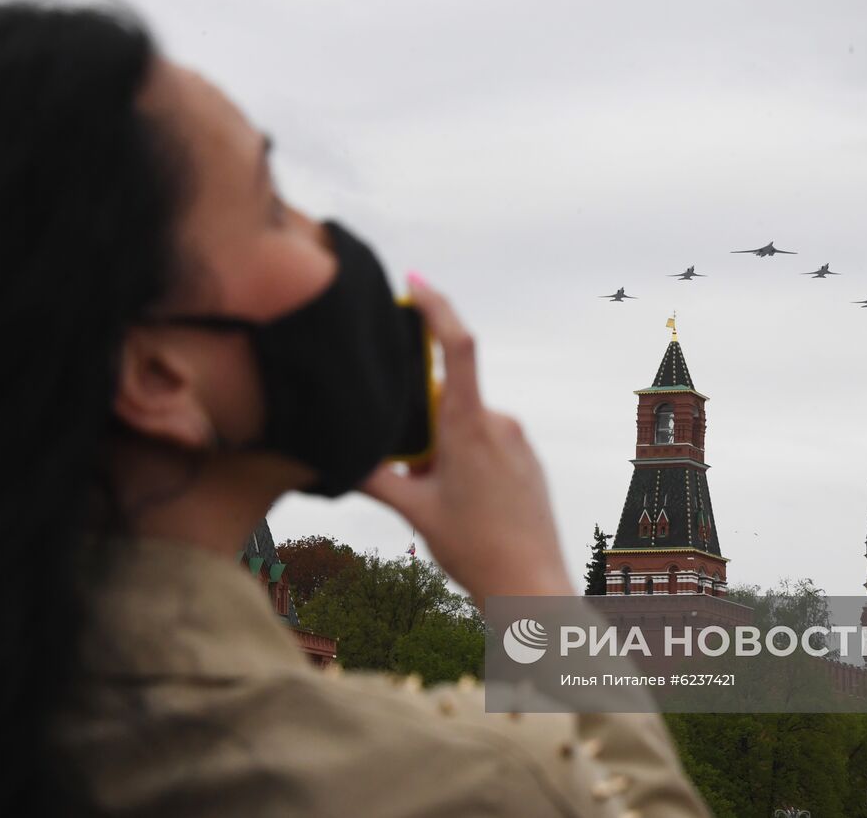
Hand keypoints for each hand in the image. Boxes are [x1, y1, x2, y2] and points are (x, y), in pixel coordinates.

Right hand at [360, 275, 573, 600]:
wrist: (531, 584)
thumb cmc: (474, 549)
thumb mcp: (414, 511)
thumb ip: (373, 477)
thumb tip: (335, 457)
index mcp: (468, 425)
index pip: (455, 346)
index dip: (436, 307)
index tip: (417, 282)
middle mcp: (498, 422)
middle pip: (447, 400)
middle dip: (424, 430)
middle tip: (422, 480)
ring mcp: (518, 438)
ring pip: (466, 426)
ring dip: (445, 451)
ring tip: (448, 504)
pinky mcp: (528, 456)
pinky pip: (488, 443)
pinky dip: (468, 462)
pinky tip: (469, 507)